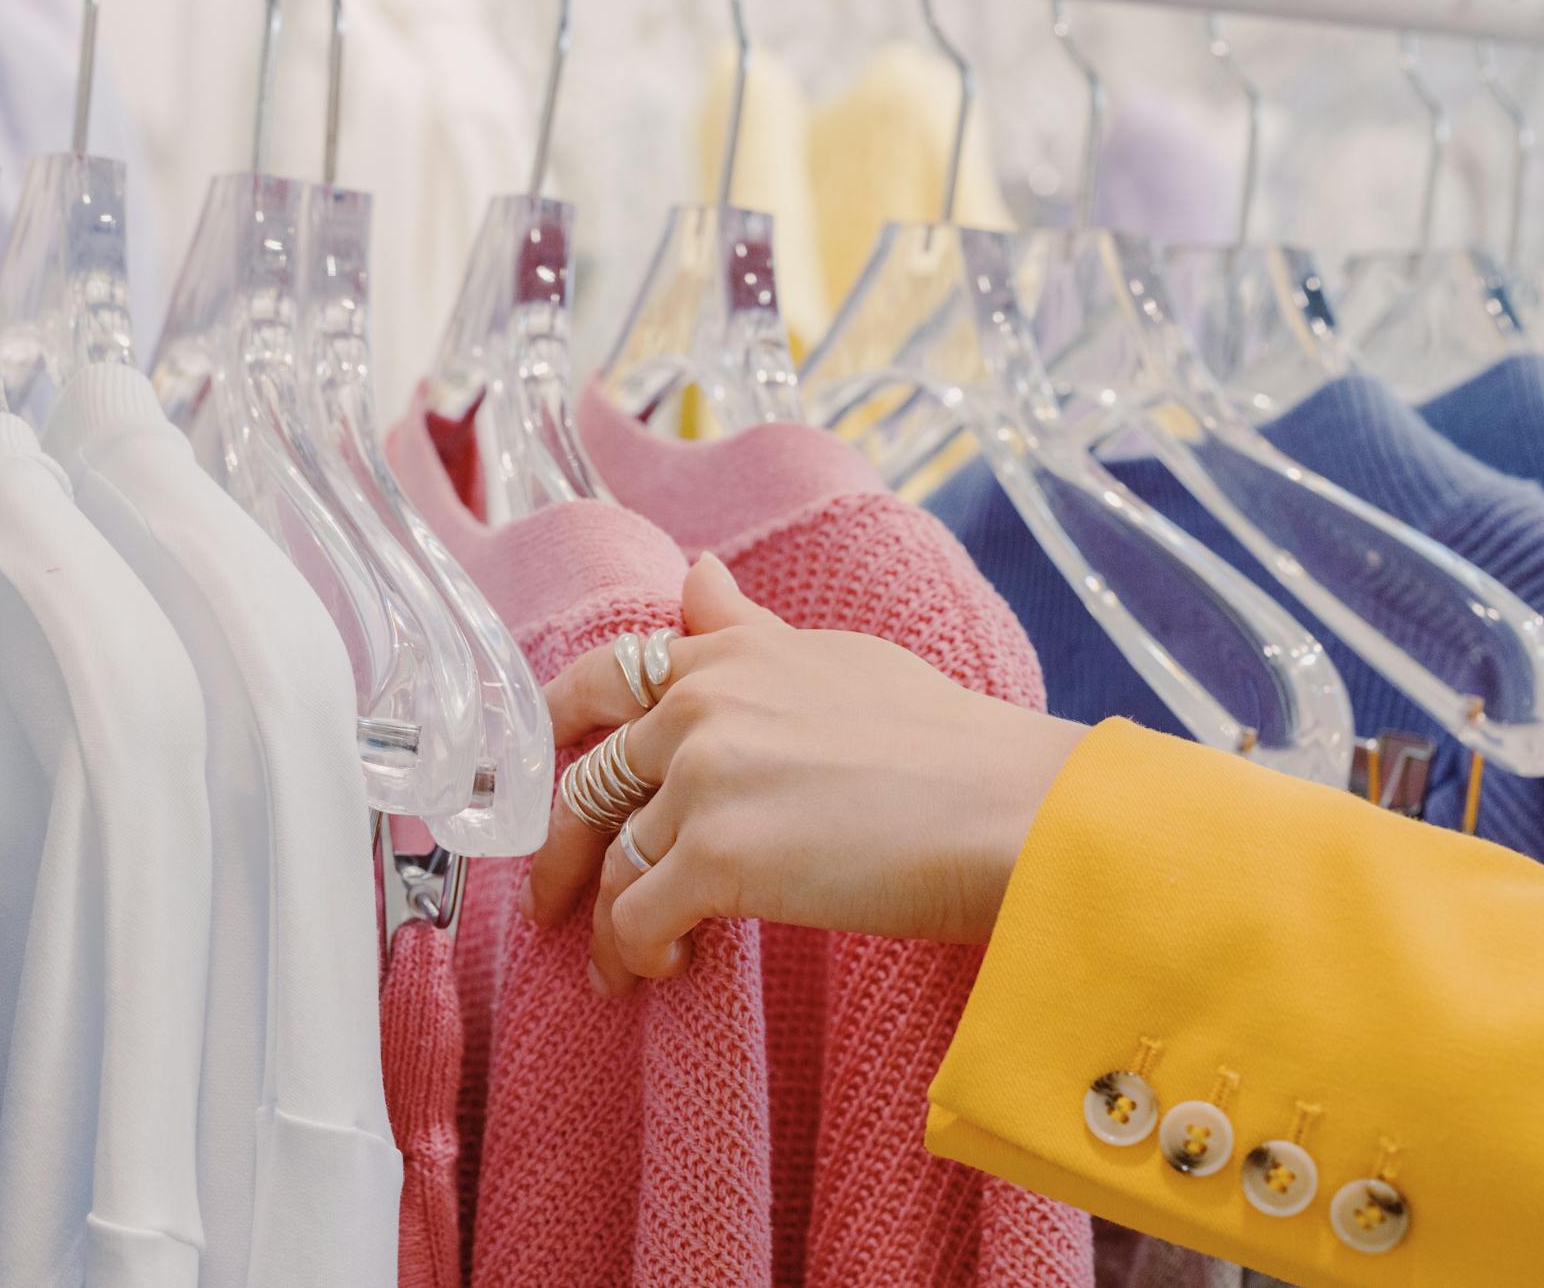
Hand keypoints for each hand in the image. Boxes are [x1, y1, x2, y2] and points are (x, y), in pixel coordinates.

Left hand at [524, 554, 1089, 996]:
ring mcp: (701, 780)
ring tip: (621, 963)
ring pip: (612, 860)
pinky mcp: (715, 859)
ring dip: (606, 920)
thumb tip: (696, 573)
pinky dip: (636, 953)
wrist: (1009, 808)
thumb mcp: (836, 657)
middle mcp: (698, 706)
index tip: (534, 776)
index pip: (603, 678)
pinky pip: (637, 918)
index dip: (555, 731)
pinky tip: (663, 970)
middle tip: (552, 898)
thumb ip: (748, 630)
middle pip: (587, 780)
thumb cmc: (947, 743)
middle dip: (560, 848)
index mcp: (724, 655)